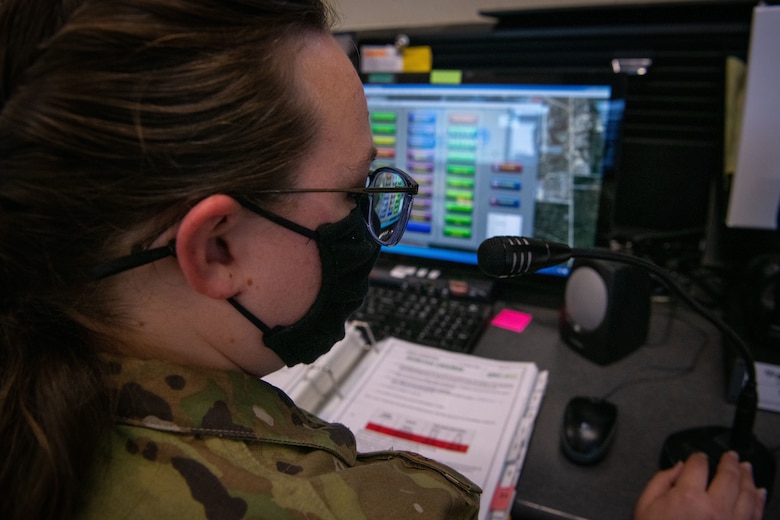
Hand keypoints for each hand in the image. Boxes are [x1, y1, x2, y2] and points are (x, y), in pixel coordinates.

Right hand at [634, 451, 766, 519]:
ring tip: (747, 468)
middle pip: (728, 476)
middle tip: (731, 456)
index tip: (699, 457)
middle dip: (730, 462)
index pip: (698, 466)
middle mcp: (714, 509)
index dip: (698, 458)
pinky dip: (759, 501)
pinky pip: (755, 515)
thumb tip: (678, 468)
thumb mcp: (645, 508)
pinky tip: (759, 493)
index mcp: (687, 497)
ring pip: (747, 494)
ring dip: (748, 477)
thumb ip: (660, 482)